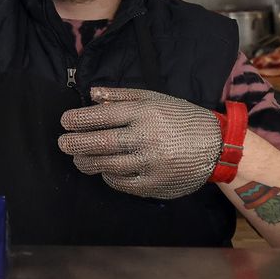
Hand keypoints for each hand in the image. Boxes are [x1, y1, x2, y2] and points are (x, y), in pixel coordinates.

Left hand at [57, 87, 221, 199]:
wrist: (217, 147)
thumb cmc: (182, 118)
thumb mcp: (155, 98)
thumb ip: (122, 96)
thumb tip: (92, 94)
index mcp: (145, 113)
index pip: (102, 116)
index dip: (79, 119)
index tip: (65, 122)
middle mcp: (146, 137)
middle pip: (100, 142)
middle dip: (75, 143)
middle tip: (63, 143)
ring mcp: (151, 163)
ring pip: (108, 165)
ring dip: (87, 162)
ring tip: (78, 158)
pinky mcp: (156, 184)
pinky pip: (123, 183)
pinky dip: (109, 176)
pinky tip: (103, 170)